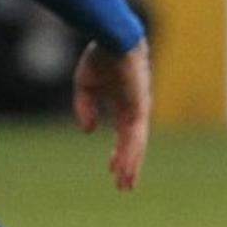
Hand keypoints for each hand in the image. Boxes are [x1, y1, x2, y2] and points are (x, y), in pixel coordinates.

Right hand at [74, 39, 150, 190]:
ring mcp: (139, 109)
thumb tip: (89, 131)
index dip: (118, 152)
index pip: (123, 135)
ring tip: (126, 185)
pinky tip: (125, 166)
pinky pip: (135, 135)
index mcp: (124, 104)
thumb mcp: (86, 86)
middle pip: (133, 145)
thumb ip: (85, 108)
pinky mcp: (140, 107)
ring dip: (131, 165)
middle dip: (128, 166)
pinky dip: (131, 152)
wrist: (112, 39)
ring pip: (136, 145)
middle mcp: (135, 110)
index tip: (111, 169)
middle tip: (125, 187)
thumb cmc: (100, 57)